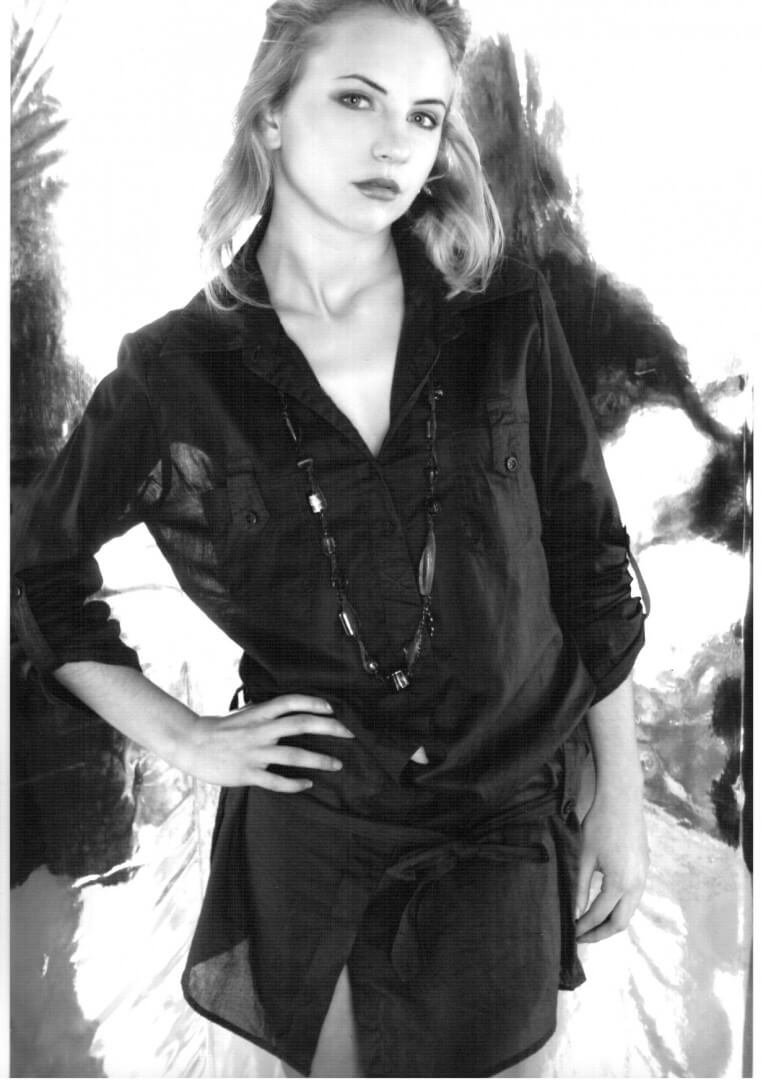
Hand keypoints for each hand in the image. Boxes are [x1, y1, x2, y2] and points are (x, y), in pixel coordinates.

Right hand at [180, 694, 354, 790]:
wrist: (190, 743)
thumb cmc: (219, 729)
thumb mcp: (244, 714)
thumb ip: (265, 713)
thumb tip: (289, 711)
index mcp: (258, 714)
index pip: (290, 702)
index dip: (313, 702)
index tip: (332, 707)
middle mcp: (260, 731)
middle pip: (300, 724)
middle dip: (329, 727)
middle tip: (349, 733)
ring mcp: (254, 753)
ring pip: (293, 755)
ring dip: (319, 759)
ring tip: (337, 763)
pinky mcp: (247, 773)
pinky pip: (275, 780)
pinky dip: (294, 783)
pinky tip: (307, 784)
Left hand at [574, 789, 648, 943]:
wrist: (622, 799)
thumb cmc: (599, 824)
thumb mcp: (584, 856)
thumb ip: (580, 888)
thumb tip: (575, 913)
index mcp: (619, 883)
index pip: (599, 915)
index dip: (584, 927)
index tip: (571, 933)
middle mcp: (636, 885)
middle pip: (620, 923)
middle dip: (600, 934)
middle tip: (581, 937)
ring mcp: (644, 877)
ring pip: (629, 911)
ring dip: (611, 921)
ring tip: (591, 924)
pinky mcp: (645, 869)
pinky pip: (634, 897)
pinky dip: (620, 907)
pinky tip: (605, 904)